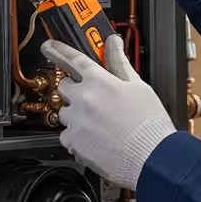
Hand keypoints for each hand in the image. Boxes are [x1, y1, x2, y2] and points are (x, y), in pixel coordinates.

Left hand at [40, 35, 176, 190]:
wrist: (151, 158)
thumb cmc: (149, 124)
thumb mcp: (139, 86)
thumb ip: (119, 63)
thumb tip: (113, 44)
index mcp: (99, 81)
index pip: (72, 59)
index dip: (58, 50)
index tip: (48, 47)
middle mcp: (83, 99)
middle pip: (64, 87)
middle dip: (75, 91)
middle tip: (93, 100)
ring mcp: (76, 121)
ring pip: (64, 113)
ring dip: (75, 115)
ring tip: (99, 124)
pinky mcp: (73, 143)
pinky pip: (66, 136)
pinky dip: (76, 137)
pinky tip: (96, 139)